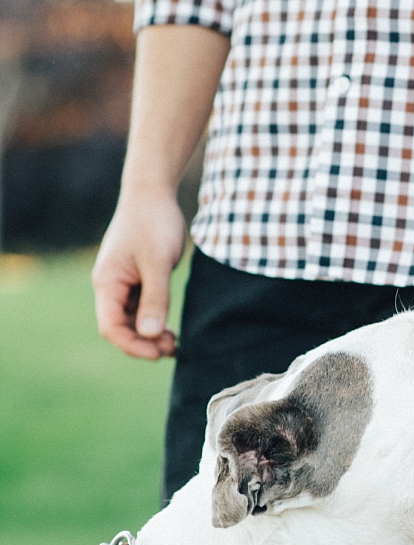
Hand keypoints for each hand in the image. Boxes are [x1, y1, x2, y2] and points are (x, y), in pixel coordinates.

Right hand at [92, 189, 185, 359]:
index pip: (111, 327)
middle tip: (173, 348)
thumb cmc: (154, 223)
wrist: (153, 192)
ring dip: (149, 334)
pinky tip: (170, 328)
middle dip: (143, 342)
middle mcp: (110, 285)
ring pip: (131, 319)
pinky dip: (153, 320)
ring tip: (174, 343)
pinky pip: (140, 307)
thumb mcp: (158, 262)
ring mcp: (122, 282)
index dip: (132, 345)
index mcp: (107, 283)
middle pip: (120, 327)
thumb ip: (155, 298)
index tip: (157, 353)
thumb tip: (149, 335)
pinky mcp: (136, 277)